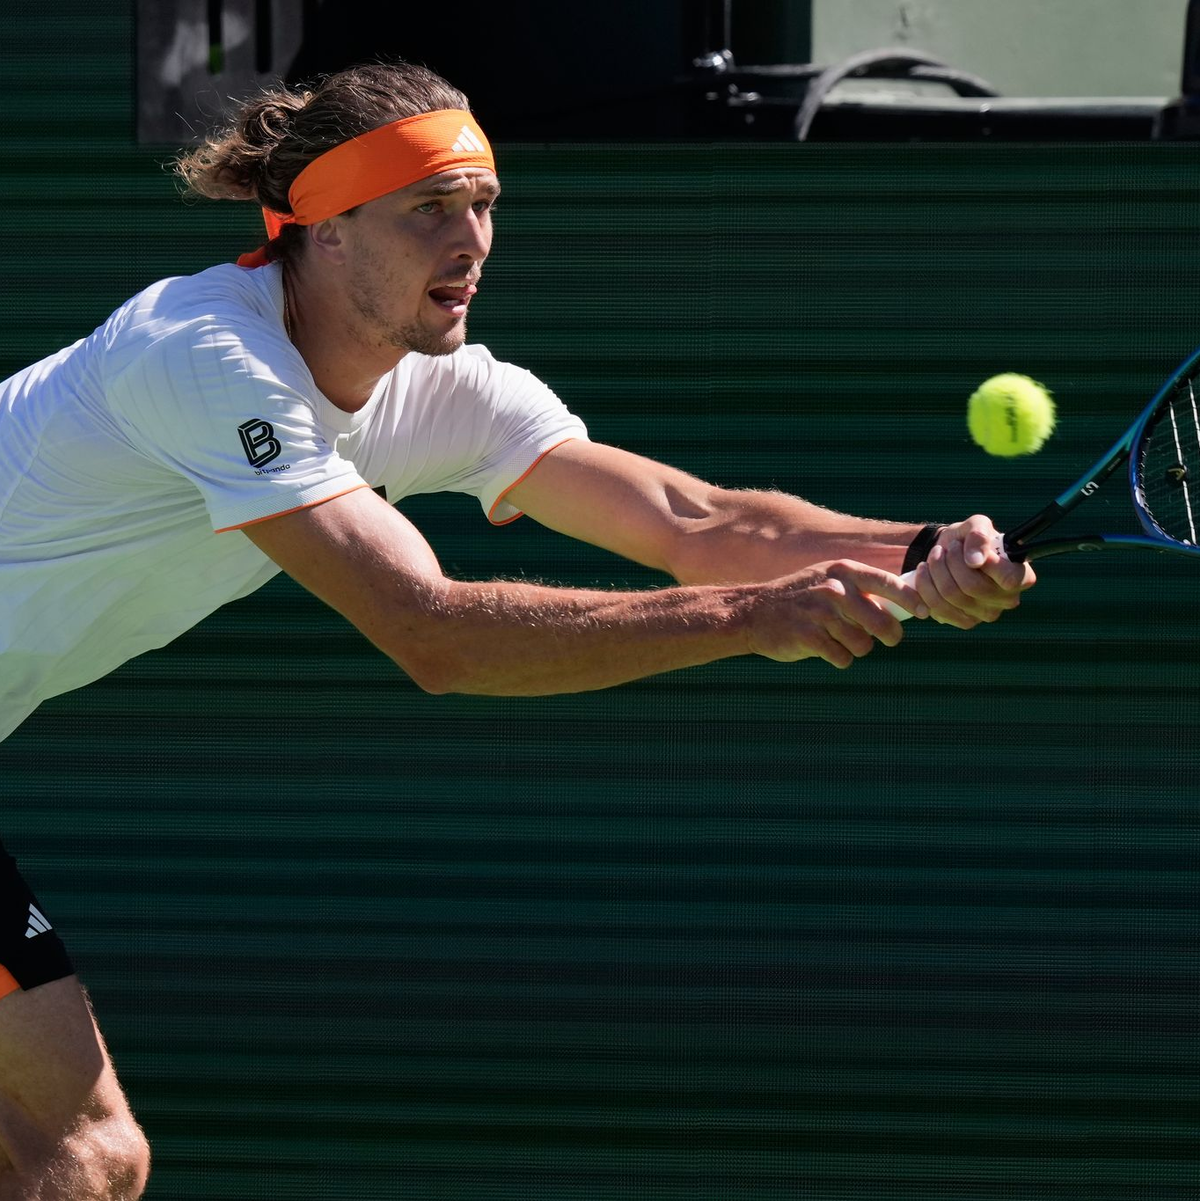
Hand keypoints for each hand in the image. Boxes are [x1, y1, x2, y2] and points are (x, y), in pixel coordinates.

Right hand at [748, 560, 928, 667]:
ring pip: (864, 644)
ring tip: (839, 640)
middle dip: (889, 635)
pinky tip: (823, 649)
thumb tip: (904, 607)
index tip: (924, 612)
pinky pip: (842, 657)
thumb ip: (860, 590)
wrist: (753, 612)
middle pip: (883, 621)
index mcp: (843, 571)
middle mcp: (834, 589)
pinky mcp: (808, 636)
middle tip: (886, 639)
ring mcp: (820, 613)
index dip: (912, 600)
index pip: (889, 583)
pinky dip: (838, 658)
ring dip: (856, 648)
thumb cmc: (800, 599)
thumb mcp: (828, 580)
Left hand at [912, 514, 1035, 627]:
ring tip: (935, 556)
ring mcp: (986, 614)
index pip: (1009, 579)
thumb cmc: (969, 540)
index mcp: (1021, 576)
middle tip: (946, 548)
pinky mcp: (964, 622)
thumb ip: (979, 535)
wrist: (947, 553)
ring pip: (951, 595)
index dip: (987, 564)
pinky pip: (937, 607)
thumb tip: (975, 561)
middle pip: (972, 586)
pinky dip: (925, 585)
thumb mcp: (976, 525)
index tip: (969, 550)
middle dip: (951, 561)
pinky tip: (926, 573)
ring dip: (936, 570)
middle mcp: (1008, 600)